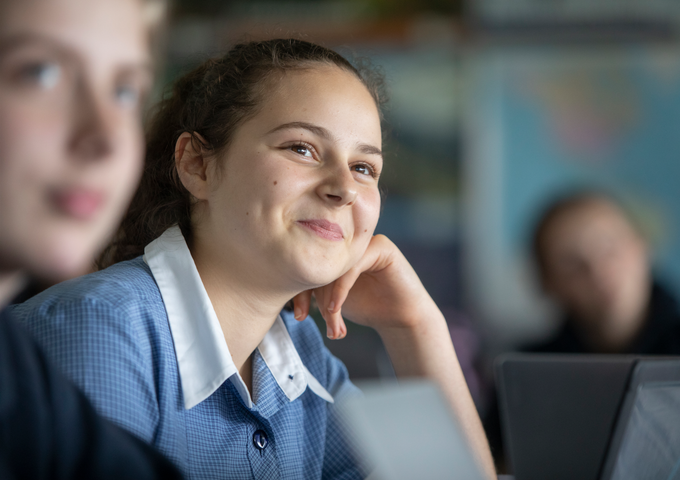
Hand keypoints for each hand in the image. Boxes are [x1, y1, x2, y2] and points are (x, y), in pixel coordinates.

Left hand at [292, 234, 437, 338]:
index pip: (307, 262)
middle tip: (310, 321)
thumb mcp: (332, 297)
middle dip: (313, 298)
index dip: (298, 290)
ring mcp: (364, 241)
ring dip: (328, 300)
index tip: (298, 316)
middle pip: (318, 263)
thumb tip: (280, 290)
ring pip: (334, 266)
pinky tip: (336, 308)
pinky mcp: (381, 247)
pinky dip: (340, 290)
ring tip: (332, 324)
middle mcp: (348, 240)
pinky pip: (352, 266)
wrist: (401, 318)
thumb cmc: (368, 306)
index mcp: (334, 248)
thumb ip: (314, 287)